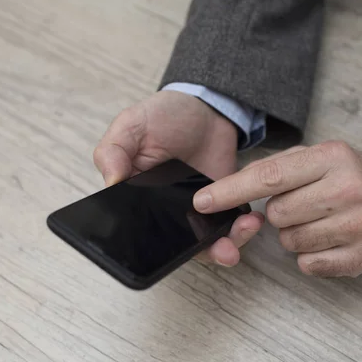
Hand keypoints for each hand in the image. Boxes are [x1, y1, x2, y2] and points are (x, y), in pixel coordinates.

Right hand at [94, 90, 263, 265]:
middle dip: (199, 253)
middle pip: (177, 247)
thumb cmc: (163, 116)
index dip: (154, 248)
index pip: (139, 233)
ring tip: (243, 231)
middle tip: (223, 251)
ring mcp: (195, 212)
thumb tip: (110, 182)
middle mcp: (164, 212)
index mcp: (136, 199)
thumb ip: (113, 151)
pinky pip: (227, 229)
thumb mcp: (130, 125)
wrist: (205, 109)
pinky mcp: (221, 207)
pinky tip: (250, 219)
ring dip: (226, 246)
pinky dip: (240, 230)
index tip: (171, 250)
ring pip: (205, 243)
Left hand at [193, 141, 361, 276]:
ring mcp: (357, 226)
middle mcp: (347, 190)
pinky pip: (308, 264)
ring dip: (294, 234)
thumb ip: (274, 166)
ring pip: (290, 241)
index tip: (202, 202)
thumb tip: (230, 187)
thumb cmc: (346, 175)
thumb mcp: (316, 156)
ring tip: (318, 219)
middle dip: (279, 212)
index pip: (269, 177)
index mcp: (331, 158)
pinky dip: (309, 254)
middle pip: (276, 214)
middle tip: (303, 204)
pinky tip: (328, 238)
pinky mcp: (361, 257)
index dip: (231, 191)